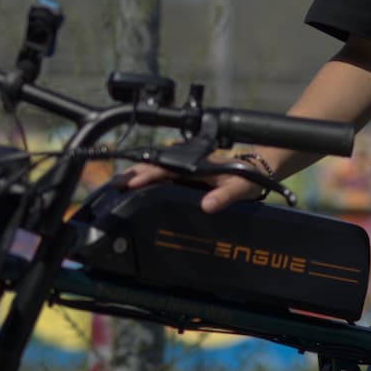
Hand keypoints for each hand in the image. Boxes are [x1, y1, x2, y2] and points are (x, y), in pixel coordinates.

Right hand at [118, 160, 267, 213]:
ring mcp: (185, 170)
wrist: (256, 171)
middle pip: (155, 166)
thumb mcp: (240, 188)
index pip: (165, 168)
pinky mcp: (185, 176)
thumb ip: (225, 196)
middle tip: (114, 185)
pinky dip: (147, 180)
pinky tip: (135, 188)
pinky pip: (162, 176)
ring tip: (118, 186)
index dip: (147, 175)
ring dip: (137, 175)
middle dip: (134, 174)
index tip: (131, 183)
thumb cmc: (247, 178)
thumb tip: (208, 205)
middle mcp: (187, 165)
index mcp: (194, 164)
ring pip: (156, 169)